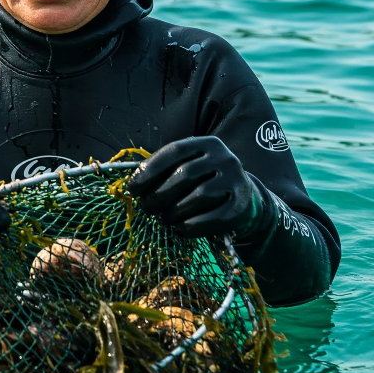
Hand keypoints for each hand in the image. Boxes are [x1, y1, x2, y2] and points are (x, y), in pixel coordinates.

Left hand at [128, 136, 265, 237]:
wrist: (241, 195)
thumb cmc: (202, 180)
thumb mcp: (188, 166)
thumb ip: (164, 170)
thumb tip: (134, 186)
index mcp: (206, 143)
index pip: (174, 151)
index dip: (150, 170)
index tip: (132, 188)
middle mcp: (224, 157)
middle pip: (185, 175)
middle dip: (159, 194)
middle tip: (146, 208)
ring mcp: (236, 180)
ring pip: (199, 196)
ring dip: (174, 211)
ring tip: (163, 219)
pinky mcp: (241, 205)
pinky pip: (213, 218)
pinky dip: (192, 226)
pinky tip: (180, 229)